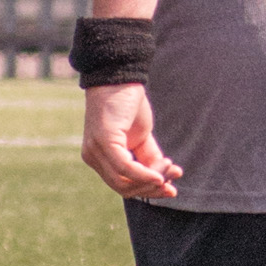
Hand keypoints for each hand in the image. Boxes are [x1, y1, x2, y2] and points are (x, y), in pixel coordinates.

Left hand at [80, 82, 181, 201]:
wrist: (120, 75)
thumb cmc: (128, 103)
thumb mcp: (141, 136)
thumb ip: (148, 157)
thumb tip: (161, 179)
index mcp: (99, 157)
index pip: (122, 185)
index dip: (147, 190)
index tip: (170, 189)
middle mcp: (92, 157)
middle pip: (123, 188)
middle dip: (151, 189)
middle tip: (172, 184)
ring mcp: (95, 151)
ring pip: (123, 182)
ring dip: (151, 181)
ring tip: (170, 172)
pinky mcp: (104, 142)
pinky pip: (125, 167)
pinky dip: (144, 174)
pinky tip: (160, 175)